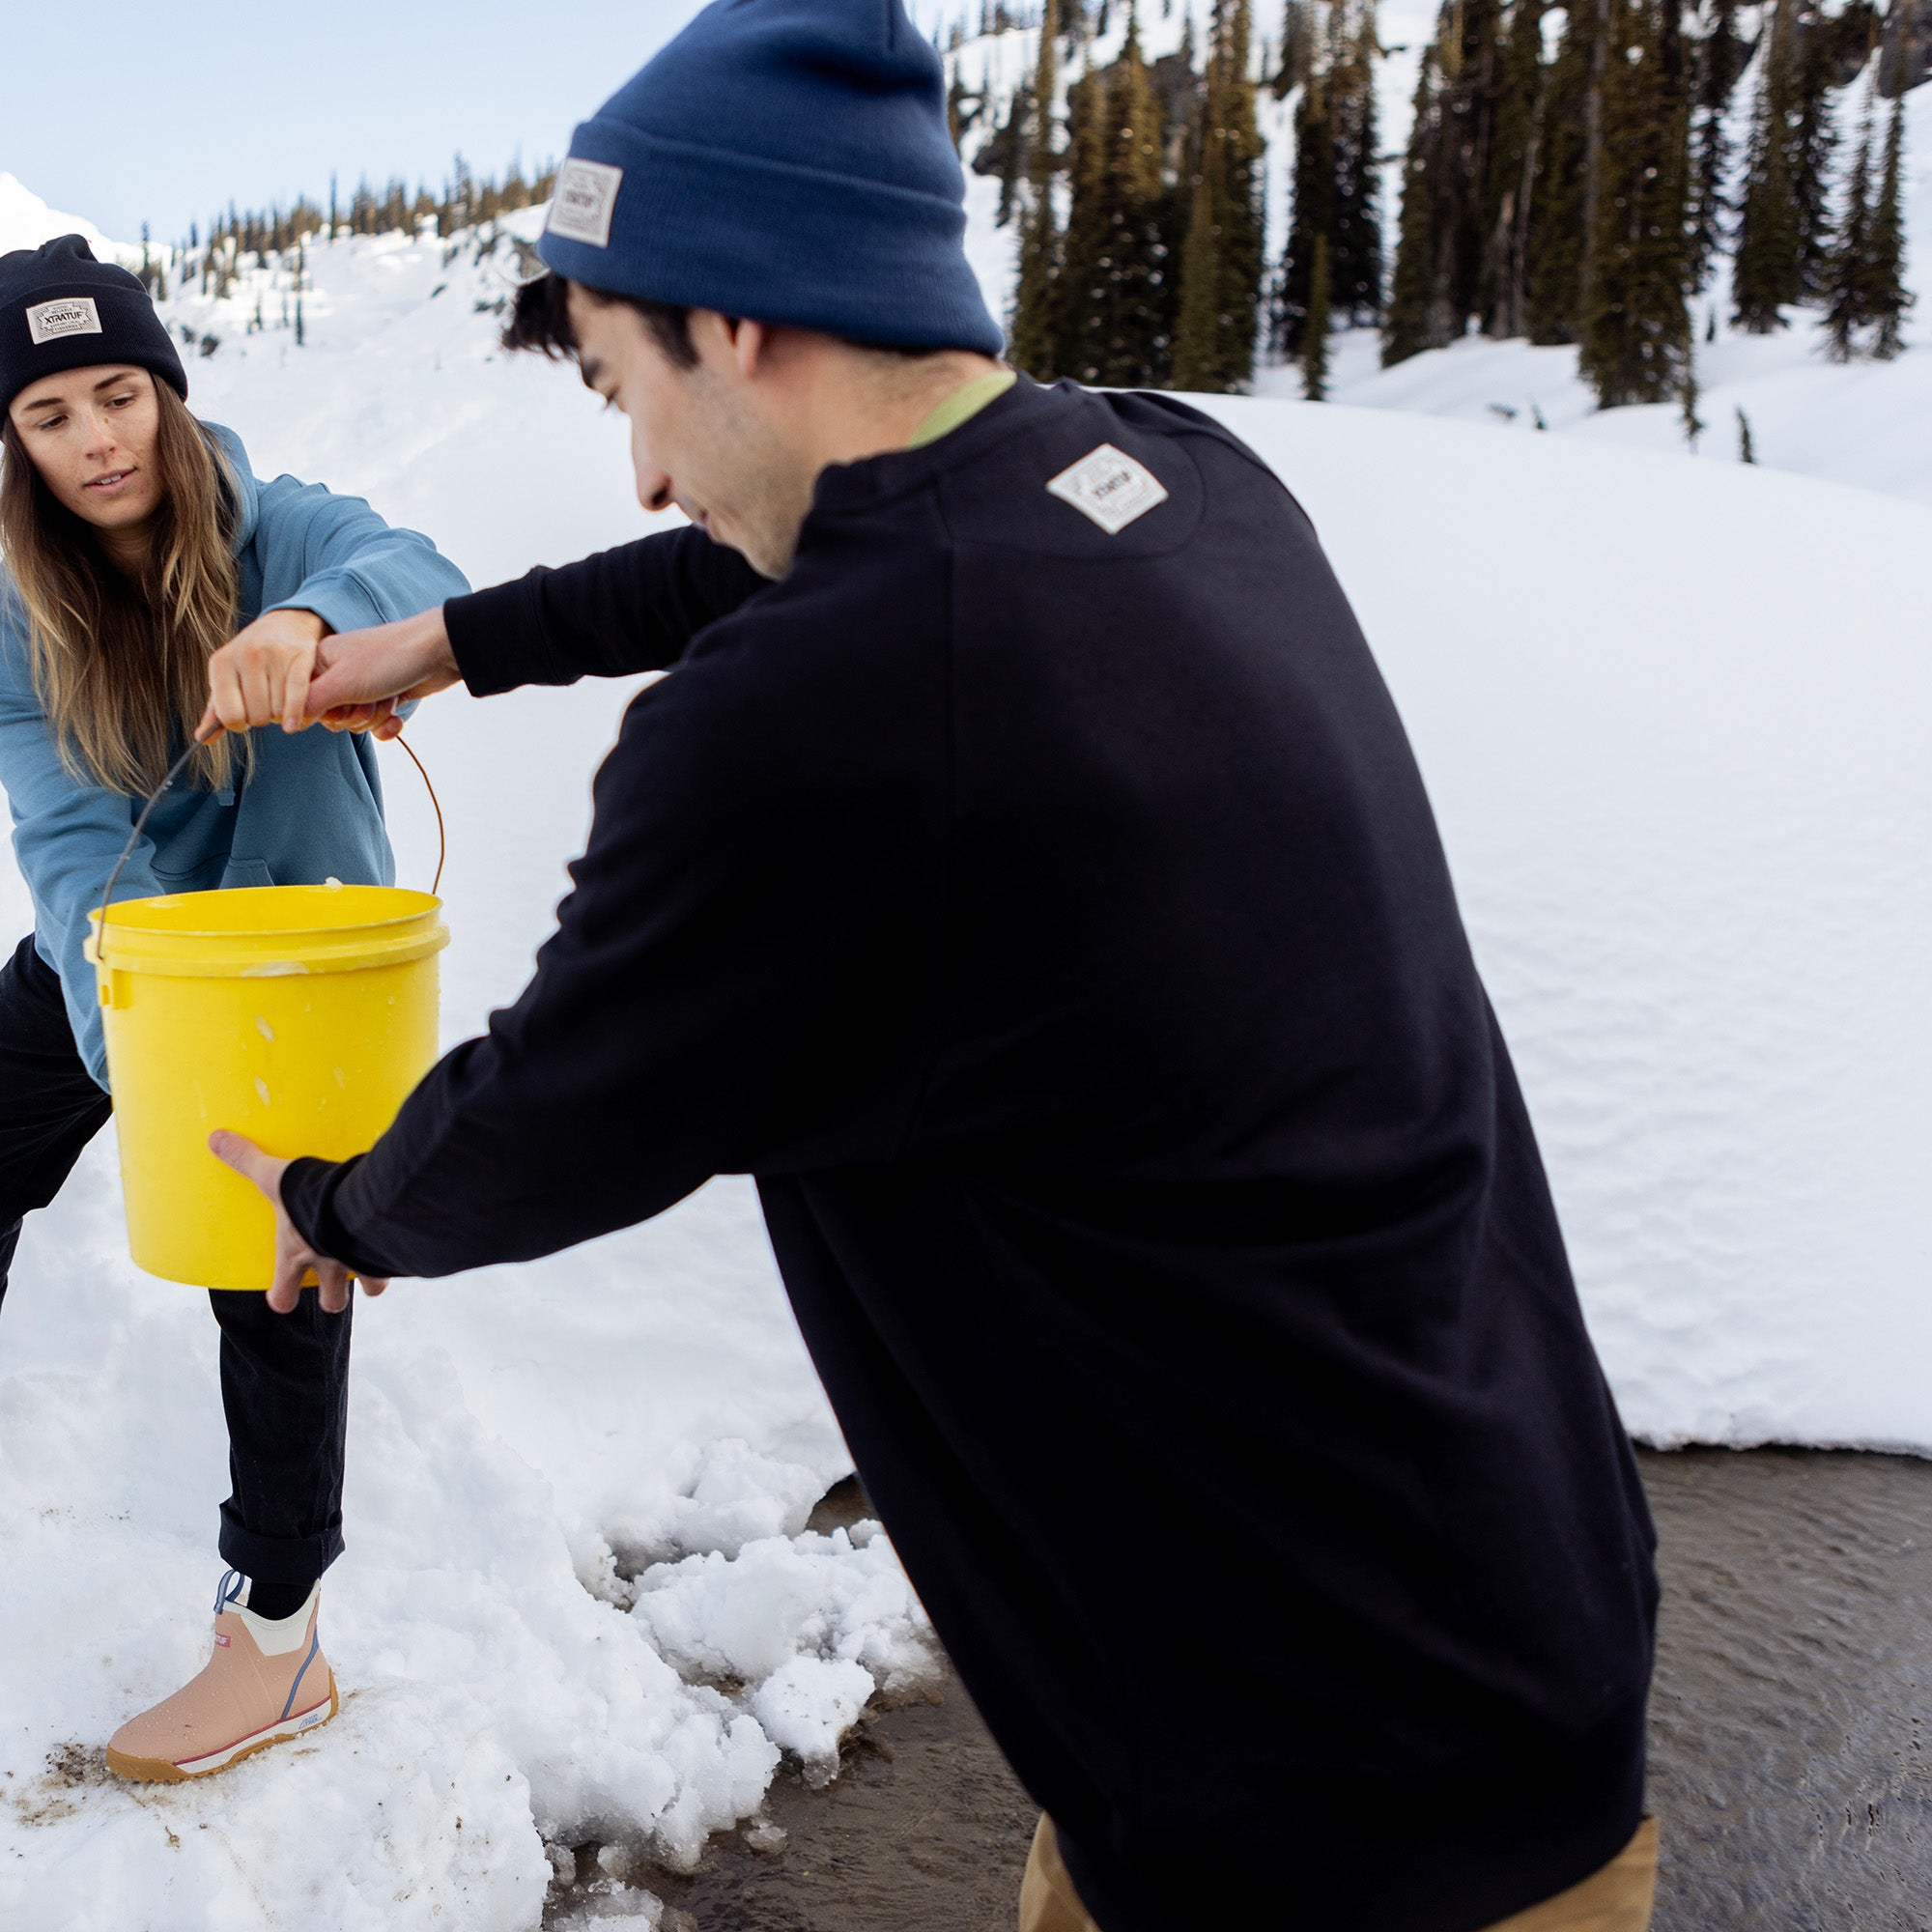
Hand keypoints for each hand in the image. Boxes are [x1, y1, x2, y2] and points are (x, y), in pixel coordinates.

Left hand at [197, 608, 330, 739]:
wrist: (284, 626)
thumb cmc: (251, 660)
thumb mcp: (228, 679)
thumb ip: (216, 710)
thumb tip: (203, 739)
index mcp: (221, 663)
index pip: (229, 715)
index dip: (238, 724)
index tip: (244, 718)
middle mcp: (246, 655)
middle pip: (257, 716)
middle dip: (263, 718)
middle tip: (266, 706)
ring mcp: (274, 654)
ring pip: (279, 710)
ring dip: (282, 715)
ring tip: (280, 701)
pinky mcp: (300, 656)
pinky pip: (297, 696)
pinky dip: (296, 715)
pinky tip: (294, 724)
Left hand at [209, 1130, 389, 1313]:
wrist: (360, 1203)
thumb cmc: (312, 1197)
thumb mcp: (275, 1177)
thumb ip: (246, 1159)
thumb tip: (214, 1138)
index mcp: (297, 1255)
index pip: (283, 1297)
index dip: (282, 1297)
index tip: (282, 1294)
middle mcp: (329, 1266)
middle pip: (333, 1303)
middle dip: (334, 1296)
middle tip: (335, 1278)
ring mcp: (362, 1263)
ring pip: (372, 1287)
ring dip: (372, 1277)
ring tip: (372, 1259)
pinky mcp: (391, 1253)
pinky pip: (399, 1263)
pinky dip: (399, 1256)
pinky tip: (401, 1241)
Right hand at [304, 606, 462, 739]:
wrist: (439, 650)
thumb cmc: (387, 660)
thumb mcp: (342, 683)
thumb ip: (311, 703)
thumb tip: (288, 719)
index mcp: (320, 662)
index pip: (305, 702)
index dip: (322, 712)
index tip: (338, 705)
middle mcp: (339, 672)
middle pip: (332, 715)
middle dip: (353, 716)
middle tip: (367, 700)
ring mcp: (364, 684)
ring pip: (356, 721)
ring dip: (374, 716)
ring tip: (388, 697)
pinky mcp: (386, 694)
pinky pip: (376, 723)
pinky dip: (387, 725)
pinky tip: (397, 719)